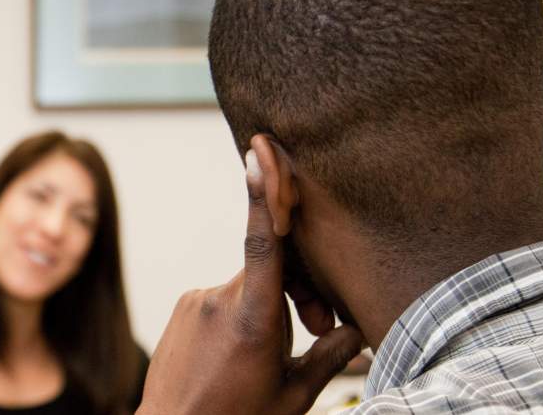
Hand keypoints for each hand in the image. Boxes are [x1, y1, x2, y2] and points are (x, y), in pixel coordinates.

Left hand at [137, 135, 364, 414]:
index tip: (260, 152)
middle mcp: (219, 299)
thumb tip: (361, 331)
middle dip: (299, 291)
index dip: (264, 194)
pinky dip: (239, 315)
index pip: (263, 243)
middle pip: (271, 269)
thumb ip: (330, 356)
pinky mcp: (181, 306)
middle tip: (318, 328)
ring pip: (247, 287)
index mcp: (253, 318)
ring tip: (266, 357)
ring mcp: (195, 300)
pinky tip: (237, 354)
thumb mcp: (294, 394)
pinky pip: (222, 299)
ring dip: (266, 308)